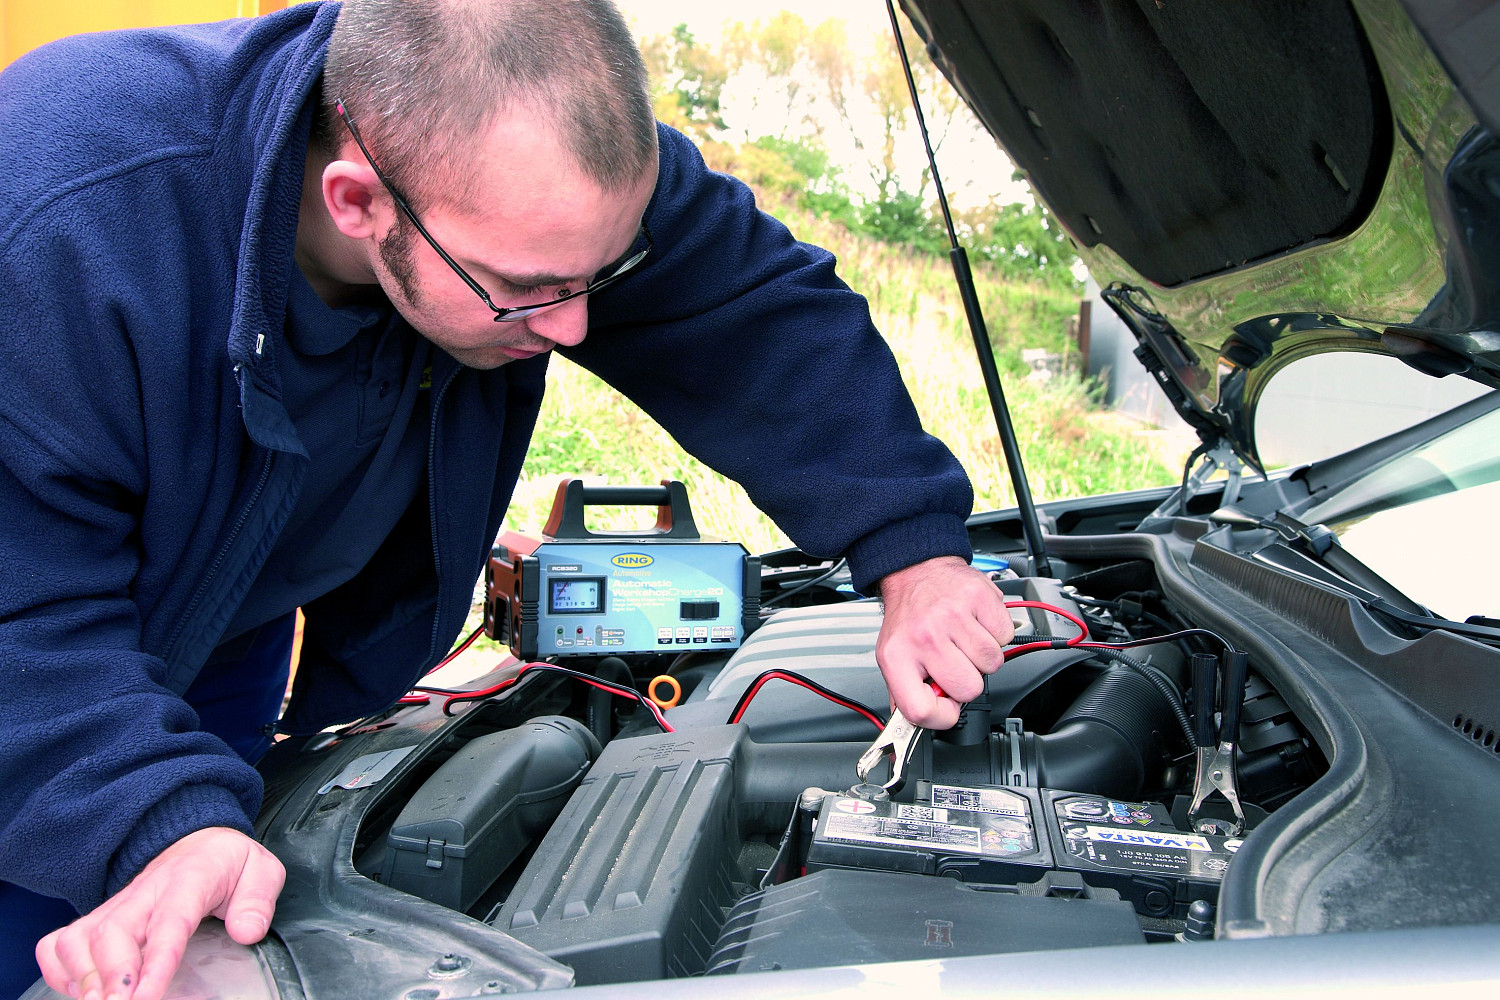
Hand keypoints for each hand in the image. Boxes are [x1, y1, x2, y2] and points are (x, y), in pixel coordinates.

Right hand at [36, 827, 284, 999]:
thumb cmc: (227, 863)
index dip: (156, 961)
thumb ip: (257, 900)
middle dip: (112, 976)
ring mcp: (118, 905)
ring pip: (80, 937)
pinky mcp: (99, 916)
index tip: (146, 996)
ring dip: (82, 977)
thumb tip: (246, 932)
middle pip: (113, 931)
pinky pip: (60, 941)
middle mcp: (145, 892)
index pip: (170, 920)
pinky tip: (80, 992)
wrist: (198, 840)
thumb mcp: (261, 870)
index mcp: (190, 879)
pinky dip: (60, 970)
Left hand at [875, 556, 1013, 727]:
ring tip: (963, 640)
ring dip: (982, 656)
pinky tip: (975, 624)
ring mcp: (953, 616)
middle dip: (967, 680)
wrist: (917, 572)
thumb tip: (911, 732)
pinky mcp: (978, 599)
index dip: (941, 717)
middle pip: (968, 690)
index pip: (921, 711)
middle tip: (955, 661)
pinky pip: (1004, 637)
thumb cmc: (909, 617)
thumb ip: (905, 694)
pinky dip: (995, 633)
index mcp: (898, 656)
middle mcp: (925, 636)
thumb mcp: (893, 657)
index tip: (946, 706)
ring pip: (992, 664)